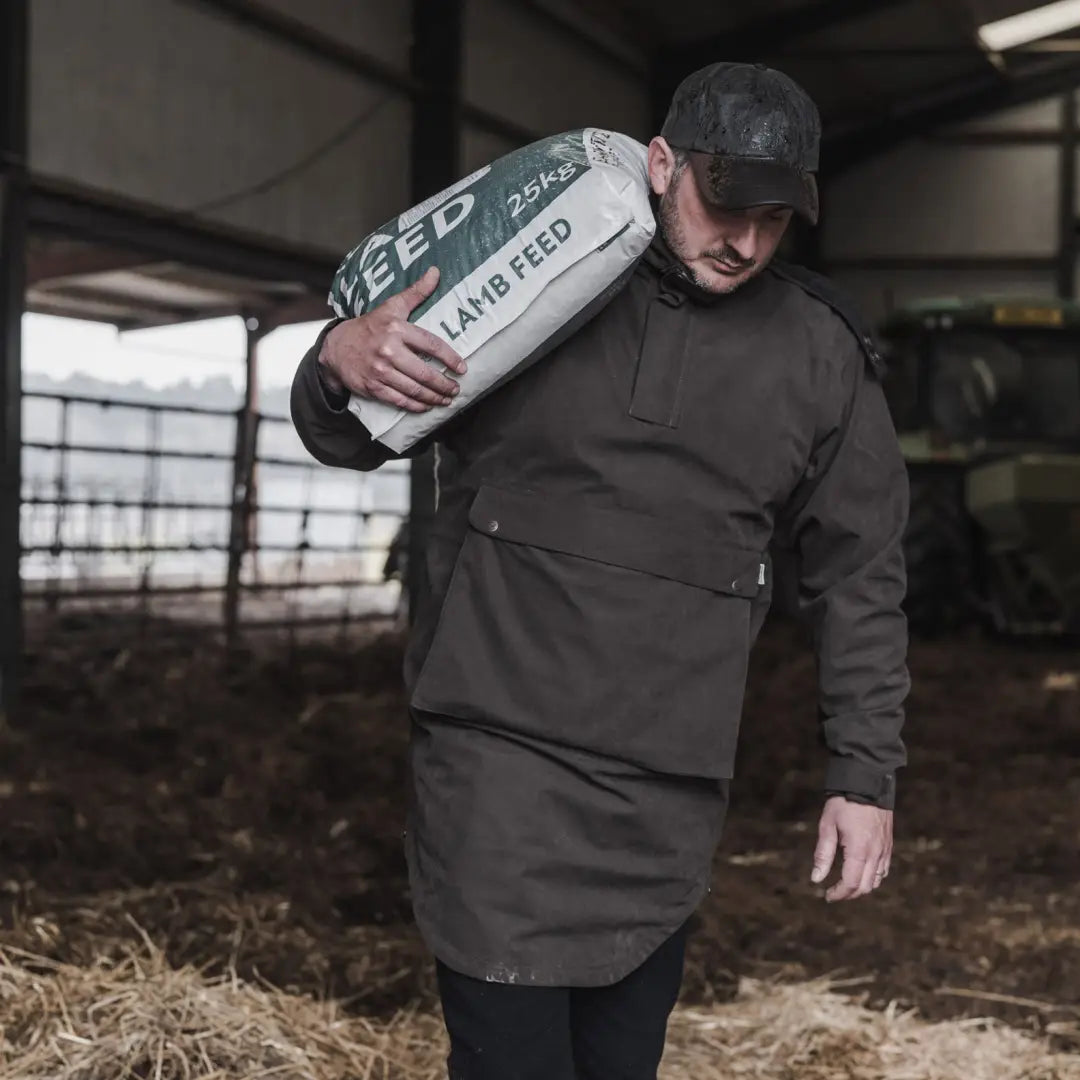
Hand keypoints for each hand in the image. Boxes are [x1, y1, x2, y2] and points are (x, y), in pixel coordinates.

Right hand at [319, 266, 466, 412]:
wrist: (336, 347)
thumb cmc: (369, 326)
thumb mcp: (391, 307)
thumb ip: (415, 292)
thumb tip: (436, 272)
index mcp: (396, 329)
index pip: (431, 345)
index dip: (449, 358)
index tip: (462, 368)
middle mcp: (388, 351)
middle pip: (424, 373)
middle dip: (444, 384)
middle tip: (456, 389)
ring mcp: (380, 371)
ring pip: (414, 389)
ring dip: (434, 397)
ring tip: (446, 399)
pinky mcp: (373, 387)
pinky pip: (400, 400)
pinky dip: (416, 406)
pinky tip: (427, 406)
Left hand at [810, 796, 892, 901]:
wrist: (867, 783)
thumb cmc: (843, 803)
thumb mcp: (827, 825)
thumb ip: (822, 854)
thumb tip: (816, 878)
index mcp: (859, 850)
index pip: (851, 883)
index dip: (839, 894)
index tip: (827, 895)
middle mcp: (876, 854)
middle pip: (865, 887)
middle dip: (849, 894)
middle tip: (834, 892)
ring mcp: (885, 850)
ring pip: (877, 881)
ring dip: (861, 887)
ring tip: (845, 883)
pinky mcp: (889, 845)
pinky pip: (884, 870)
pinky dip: (873, 877)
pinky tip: (861, 872)